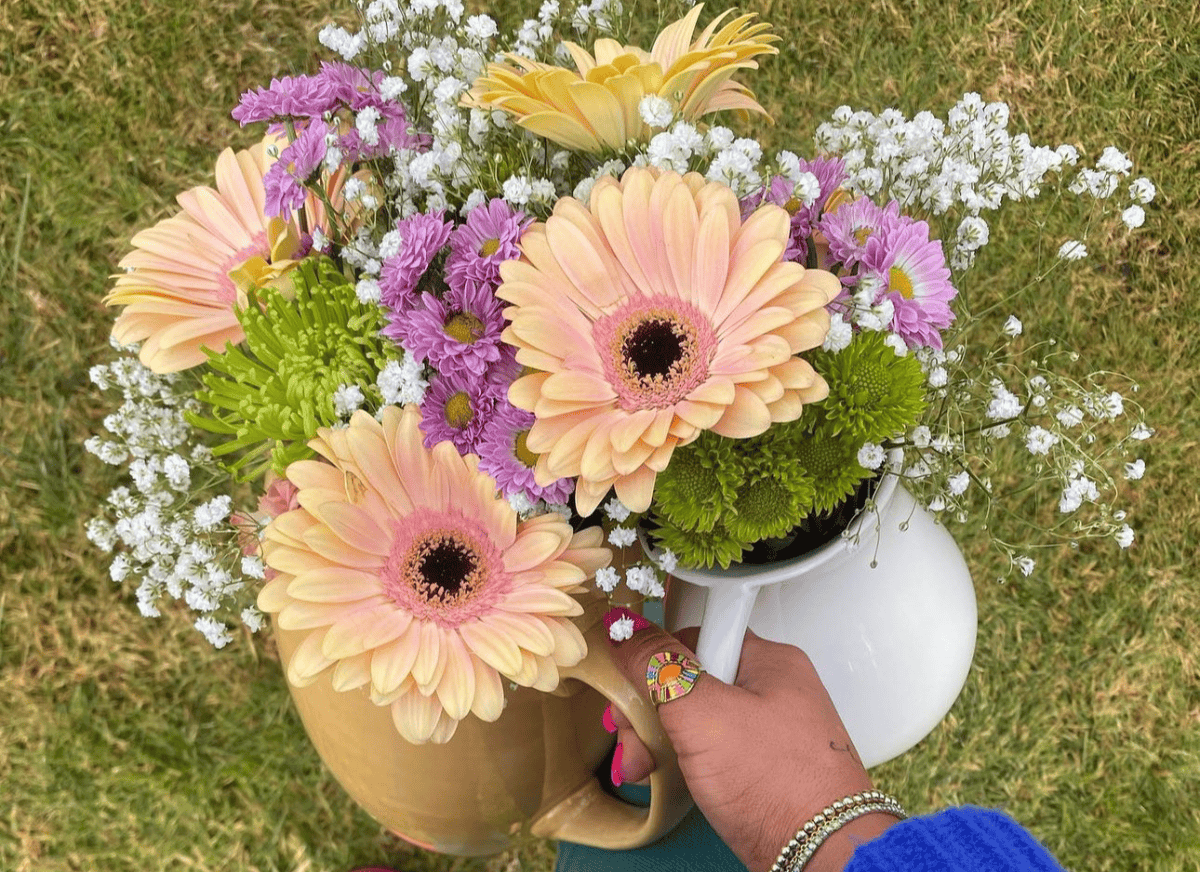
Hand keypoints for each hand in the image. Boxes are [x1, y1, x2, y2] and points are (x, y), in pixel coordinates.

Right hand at [604, 610, 899, 871]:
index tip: (632, 689)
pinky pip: (712, 748)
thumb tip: (625, 628)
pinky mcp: (764, 765)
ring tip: (642, 769)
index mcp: (768, 660)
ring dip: (659, 740)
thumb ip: (658, 668)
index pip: (695, 636)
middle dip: (650, 712)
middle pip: (690, 680)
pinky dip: (683, 762)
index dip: (657, 663)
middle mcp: (772, 688)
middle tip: (632, 740)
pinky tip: (665, 777)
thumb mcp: (702, 715)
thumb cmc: (776, 785)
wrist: (822, 857)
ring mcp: (769, 729)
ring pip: (696, 718)